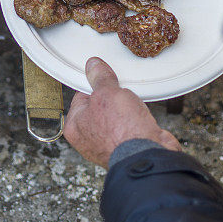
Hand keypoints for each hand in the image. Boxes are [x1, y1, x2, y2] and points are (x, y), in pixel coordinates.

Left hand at [64, 57, 180, 167]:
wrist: (148, 155)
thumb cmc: (122, 131)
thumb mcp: (107, 92)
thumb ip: (100, 77)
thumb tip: (93, 66)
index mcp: (75, 126)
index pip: (81, 95)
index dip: (95, 84)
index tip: (103, 78)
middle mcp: (88, 139)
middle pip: (99, 106)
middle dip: (112, 97)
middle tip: (120, 94)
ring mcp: (107, 145)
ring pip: (116, 116)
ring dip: (126, 109)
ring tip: (132, 106)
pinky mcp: (126, 148)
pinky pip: (129, 126)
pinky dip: (136, 120)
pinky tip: (140, 116)